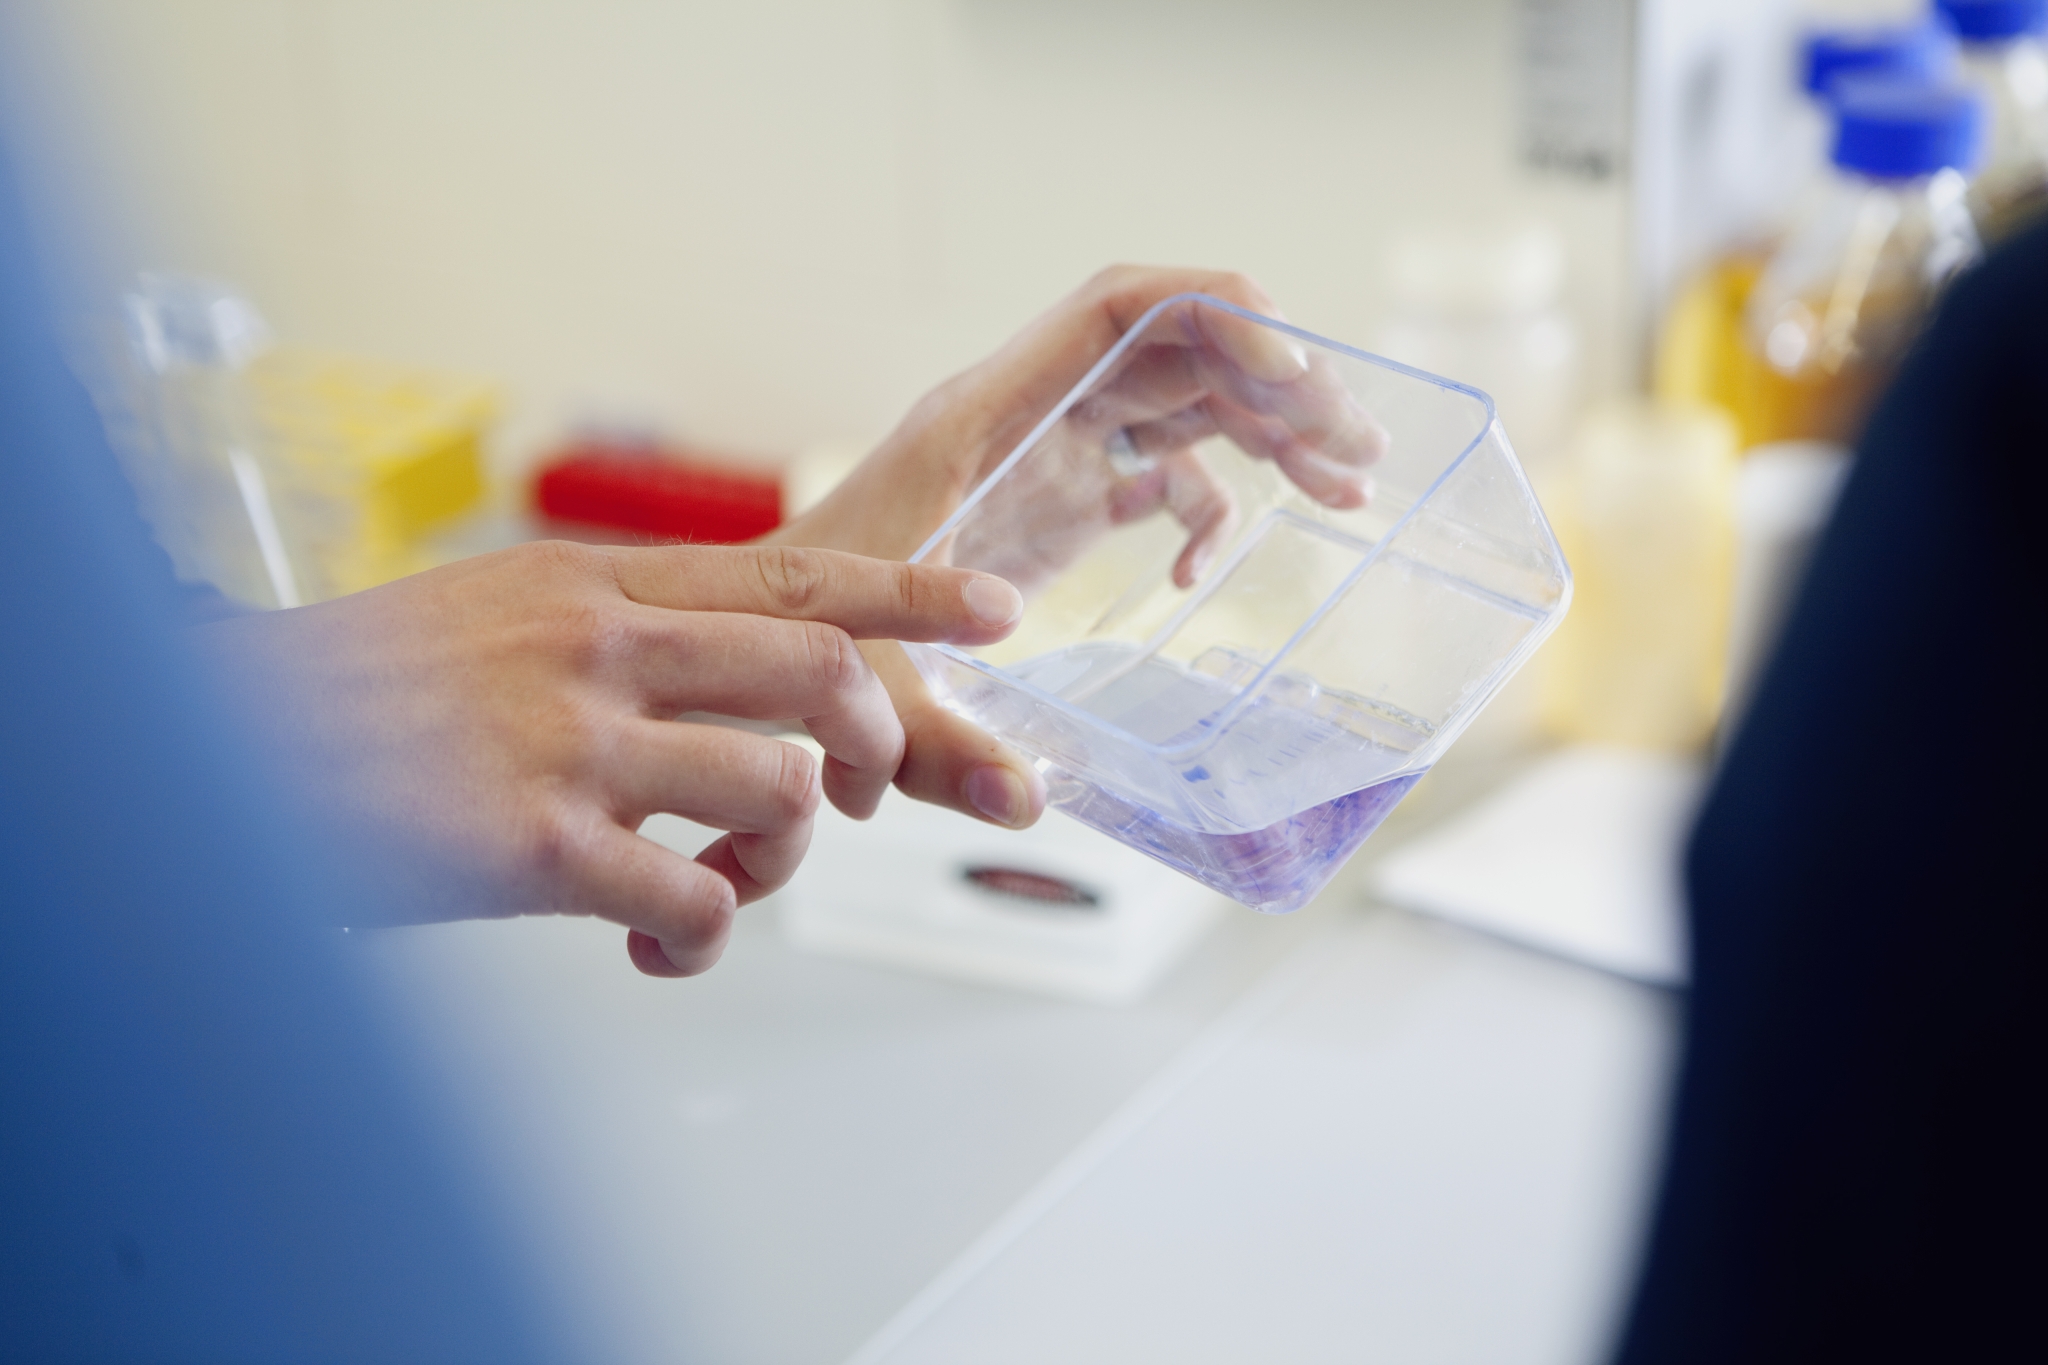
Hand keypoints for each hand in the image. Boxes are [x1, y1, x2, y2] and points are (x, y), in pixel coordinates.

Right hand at [197, 540, 1022, 975]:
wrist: (211, 749)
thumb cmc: (351, 694)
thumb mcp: (492, 613)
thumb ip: (610, 627)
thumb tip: (714, 671)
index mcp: (592, 583)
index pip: (793, 569)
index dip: (911, 592)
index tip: (994, 609)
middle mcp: (599, 645)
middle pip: (820, 668)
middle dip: (884, 738)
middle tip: (864, 794)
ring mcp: (572, 742)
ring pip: (779, 792)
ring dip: (786, 858)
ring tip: (725, 885)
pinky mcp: (535, 847)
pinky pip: (693, 900)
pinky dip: (706, 934)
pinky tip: (662, 942)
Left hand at [766, 265, 1384, 830]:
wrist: (748, 639)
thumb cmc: (788, 640)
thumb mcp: (864, 696)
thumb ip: (939, 752)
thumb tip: (1032, 803)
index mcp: (983, 423)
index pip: (1112, 313)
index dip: (1214, 313)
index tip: (1298, 361)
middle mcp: (1021, 421)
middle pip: (1173, 352)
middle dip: (1276, 379)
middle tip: (1358, 444)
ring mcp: (1040, 457)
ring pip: (1178, 402)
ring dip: (1268, 429)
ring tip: (1348, 482)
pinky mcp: (1048, 504)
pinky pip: (1153, 472)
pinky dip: (1202, 509)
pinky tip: (1206, 579)